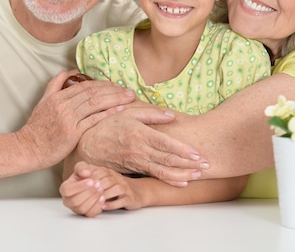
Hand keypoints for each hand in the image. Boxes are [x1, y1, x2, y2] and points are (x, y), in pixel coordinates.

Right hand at [15, 72, 136, 169]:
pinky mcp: (72, 132)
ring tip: (130, 97)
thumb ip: (55, 85)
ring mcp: (68, 118)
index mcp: (58, 96)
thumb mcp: (43, 101)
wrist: (27, 148)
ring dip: (115, 98)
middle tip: (128, 89)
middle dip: (113, 89)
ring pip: (96, 103)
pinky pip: (94, 120)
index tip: (116, 85)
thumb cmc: (37, 128)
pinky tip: (121, 110)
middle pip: (93, 92)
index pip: (86, 85)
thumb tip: (70, 71)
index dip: (103, 84)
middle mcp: (64, 104)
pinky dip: (108, 113)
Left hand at [60, 162, 144, 216]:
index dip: (90, 179)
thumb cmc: (115, 186)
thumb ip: (91, 177)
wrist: (137, 192)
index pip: (99, 172)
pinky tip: (103, 207)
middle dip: (96, 187)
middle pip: (107, 180)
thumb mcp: (103, 178)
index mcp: (109, 172)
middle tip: (86, 195)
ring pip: (115, 189)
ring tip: (95, 200)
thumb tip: (77, 180)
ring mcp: (125, 188)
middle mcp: (118, 178)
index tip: (81, 187)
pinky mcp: (130, 198)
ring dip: (104, 194)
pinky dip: (112, 204)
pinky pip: (121, 200)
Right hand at [60, 162, 105, 216]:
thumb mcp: (82, 167)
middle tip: (98, 184)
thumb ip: (82, 167)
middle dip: (88, 192)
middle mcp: (68, 200)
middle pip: (75, 201)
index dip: (79, 186)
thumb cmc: (85, 175)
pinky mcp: (84, 213)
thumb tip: (85, 173)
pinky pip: (89, 214)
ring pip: (82, 208)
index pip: (67, 190)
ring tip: (101, 189)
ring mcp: (76, 208)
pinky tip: (102, 198)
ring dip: (93, 199)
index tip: (91, 180)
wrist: (92, 182)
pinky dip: (97, 206)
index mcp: (65, 188)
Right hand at [77, 101, 206, 185]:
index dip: (183, 150)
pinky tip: (182, 182)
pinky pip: (155, 176)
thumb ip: (150, 114)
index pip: (166, 143)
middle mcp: (140, 149)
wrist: (88, 146)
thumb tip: (171, 115)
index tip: (198, 154)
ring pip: (163, 170)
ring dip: (182, 174)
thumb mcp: (128, 113)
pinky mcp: (134, 170)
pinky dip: (169, 180)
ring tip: (198, 175)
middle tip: (206, 165)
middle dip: (188, 163)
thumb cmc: (108, 126)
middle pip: (168, 159)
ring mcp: (137, 161)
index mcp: (140, 133)